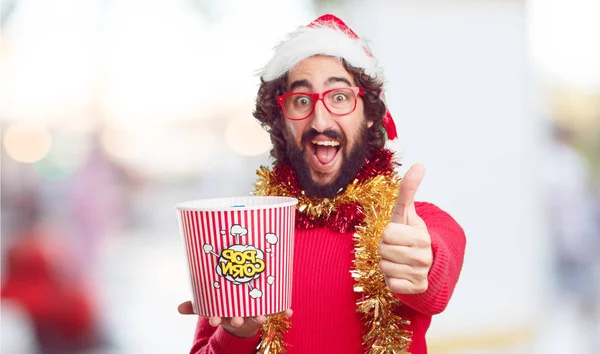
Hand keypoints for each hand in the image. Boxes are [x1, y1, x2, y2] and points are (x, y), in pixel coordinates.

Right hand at [178, 301, 292, 337]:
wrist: (245, 316)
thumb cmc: (226, 304)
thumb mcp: (210, 304)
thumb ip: (196, 305)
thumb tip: (179, 308)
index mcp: (225, 313)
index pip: (218, 317)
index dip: (215, 318)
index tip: (213, 319)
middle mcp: (239, 314)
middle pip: (237, 317)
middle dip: (237, 319)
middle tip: (237, 319)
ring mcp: (253, 313)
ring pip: (256, 315)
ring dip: (260, 316)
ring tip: (262, 316)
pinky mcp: (266, 310)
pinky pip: (276, 311)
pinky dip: (283, 311)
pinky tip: (289, 311)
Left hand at [378, 163, 432, 293]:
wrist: (427, 261)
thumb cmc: (410, 234)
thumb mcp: (406, 213)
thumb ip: (408, 190)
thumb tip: (420, 164)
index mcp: (421, 236)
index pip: (387, 233)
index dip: (388, 234)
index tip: (398, 235)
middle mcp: (423, 256)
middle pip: (383, 251)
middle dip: (385, 249)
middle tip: (397, 248)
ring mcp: (421, 274)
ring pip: (385, 268)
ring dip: (387, 264)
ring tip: (399, 260)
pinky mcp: (416, 288)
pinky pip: (391, 283)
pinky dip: (392, 279)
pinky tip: (402, 273)